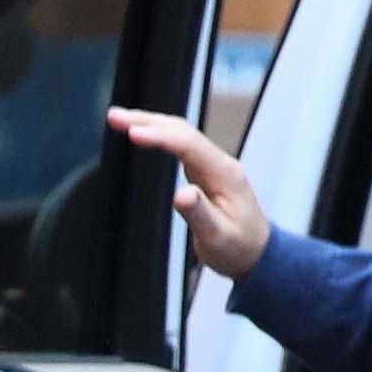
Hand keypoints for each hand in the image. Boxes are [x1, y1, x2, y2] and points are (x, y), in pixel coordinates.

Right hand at [105, 106, 272, 279]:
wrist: (257, 254)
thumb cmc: (238, 248)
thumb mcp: (218, 238)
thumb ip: (199, 214)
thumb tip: (180, 194)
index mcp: (224, 175)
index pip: (188, 146)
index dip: (160, 136)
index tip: (132, 133)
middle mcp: (219, 163)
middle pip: (182, 131)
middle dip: (147, 120)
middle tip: (115, 117)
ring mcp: (213, 165)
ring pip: (180, 134)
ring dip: (150, 123)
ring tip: (119, 120)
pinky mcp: (205, 171)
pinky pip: (180, 144)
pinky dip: (159, 134)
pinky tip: (143, 132)